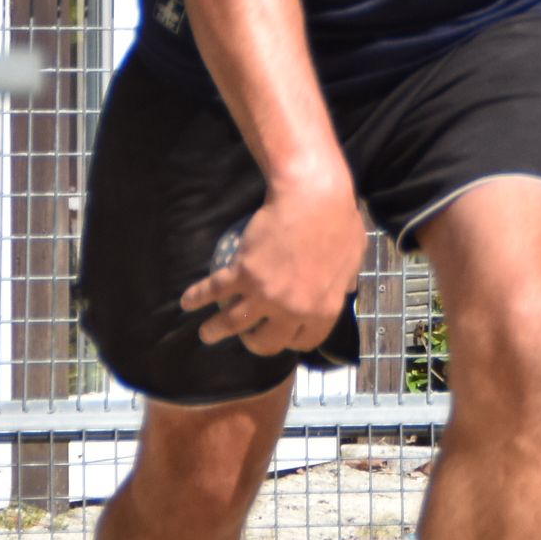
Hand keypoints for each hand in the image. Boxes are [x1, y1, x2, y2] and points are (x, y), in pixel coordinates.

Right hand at [185, 174, 365, 356]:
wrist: (314, 196)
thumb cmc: (339, 220)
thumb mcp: (353, 258)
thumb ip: (345, 280)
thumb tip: (345, 290)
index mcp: (323, 310)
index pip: (303, 342)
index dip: (289, 341)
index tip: (280, 334)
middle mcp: (293, 310)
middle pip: (267, 342)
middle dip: (253, 344)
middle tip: (246, 337)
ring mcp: (266, 294)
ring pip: (233, 324)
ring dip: (215, 331)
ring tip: (207, 334)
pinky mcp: (244, 273)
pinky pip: (215, 291)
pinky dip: (197, 298)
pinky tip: (187, 302)